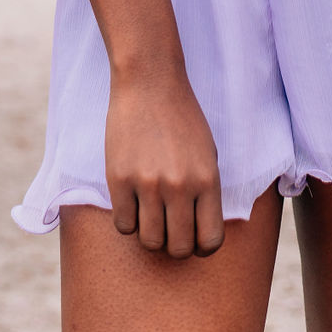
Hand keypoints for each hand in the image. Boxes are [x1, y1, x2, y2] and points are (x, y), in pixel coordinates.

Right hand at [105, 65, 224, 259]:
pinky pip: (124, 225)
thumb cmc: (182, 117)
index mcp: (207, 179)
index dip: (202, 248)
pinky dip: (128, 221)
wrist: (149, 83)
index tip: (194, 239)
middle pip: (179, 248)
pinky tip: (132, 202)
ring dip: (151, 234)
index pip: (211, 240)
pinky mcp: (120, 179)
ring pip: (151, 242)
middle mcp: (179, 186)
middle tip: (169, 227)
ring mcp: (148, 184)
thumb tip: (199, 231)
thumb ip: (205, 191)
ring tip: (150, 214)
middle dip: (175, 244)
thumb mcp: (208, 153)